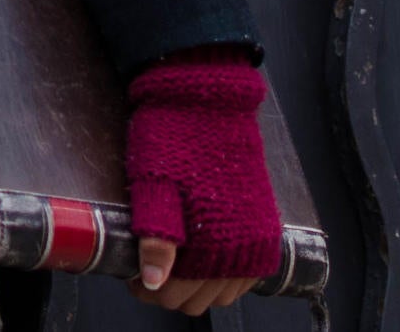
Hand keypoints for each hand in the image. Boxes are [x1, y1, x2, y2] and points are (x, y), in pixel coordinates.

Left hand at [125, 47, 282, 313]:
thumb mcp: (151, 189)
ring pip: (224, 293)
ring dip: (198, 284)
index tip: (131, 272)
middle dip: (170, 289)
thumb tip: (153, 283)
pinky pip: (247, 274)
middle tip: (147, 263)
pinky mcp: (268, 227)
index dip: (147, 288)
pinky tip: (202, 254)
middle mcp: (244, 248)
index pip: (175, 295)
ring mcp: (260, 239)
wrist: (207, 100)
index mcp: (214, 242)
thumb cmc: (173, 137)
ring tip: (172, 258)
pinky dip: (224, 274)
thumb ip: (154, 241)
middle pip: (200, 300)